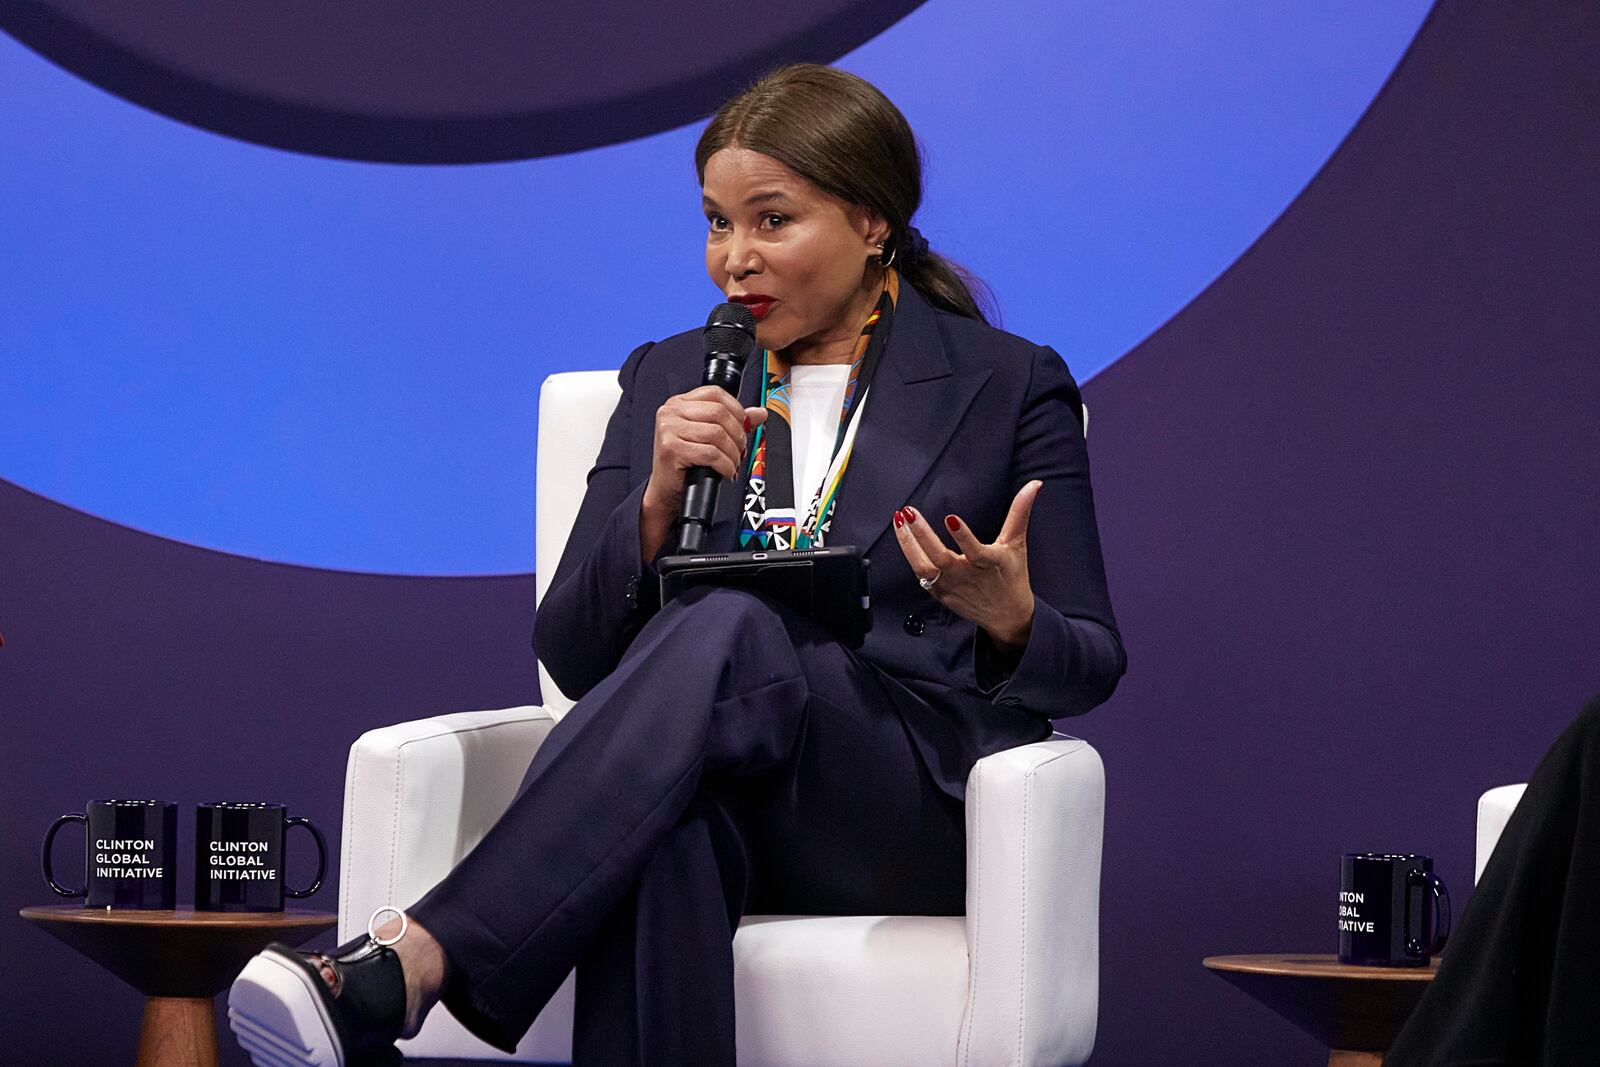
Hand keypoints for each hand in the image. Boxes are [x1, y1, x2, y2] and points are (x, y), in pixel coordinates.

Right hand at [639, 386, 767, 561]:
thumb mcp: (709, 437)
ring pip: (717, 433)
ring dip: (732, 453)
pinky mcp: (671, 449)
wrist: (666, 490)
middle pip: (719, 413)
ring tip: (732, 463)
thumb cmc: (686, 463)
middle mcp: (670, 412)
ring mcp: (668, 429)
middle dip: (737, 434)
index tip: (744, 427)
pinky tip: (725, 472)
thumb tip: (759, 413)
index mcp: (679, 403)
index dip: (736, 410)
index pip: (715, 393)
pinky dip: (725, 465)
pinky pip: (711, 453)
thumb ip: (733, 421)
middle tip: (739, 450)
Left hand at [892, 480, 1041, 648]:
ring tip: (899, 519)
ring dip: (908, 543)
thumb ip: (1020, 512)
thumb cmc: (1011, 576)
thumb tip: (1034, 484)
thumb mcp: (1016, 543)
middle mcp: (967, 576)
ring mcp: (951, 586)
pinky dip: (911, 555)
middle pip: (940, 557)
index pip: (975, 550)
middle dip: (922, 535)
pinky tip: (903, 535)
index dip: (963, 536)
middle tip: (909, 512)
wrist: (1006, 615)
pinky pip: (920, 574)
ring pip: (924, 566)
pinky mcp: (940, 593)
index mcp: (989, 564)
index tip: (951, 519)